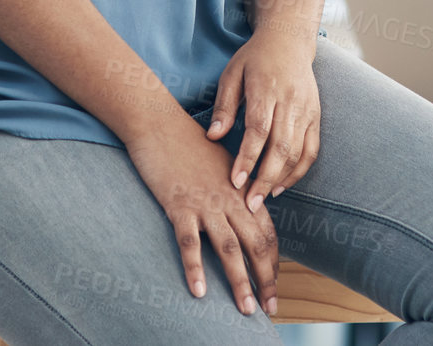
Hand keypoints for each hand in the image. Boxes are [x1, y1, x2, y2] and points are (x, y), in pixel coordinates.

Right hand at [126, 116, 281, 317]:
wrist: (159, 124)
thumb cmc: (189, 143)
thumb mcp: (222, 165)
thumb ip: (236, 191)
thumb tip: (246, 214)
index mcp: (241, 190)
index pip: (266, 232)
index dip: (273, 262)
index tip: (273, 286)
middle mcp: (229, 198)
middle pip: (256, 244)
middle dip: (265, 279)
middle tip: (270, 308)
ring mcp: (205, 203)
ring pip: (229, 248)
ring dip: (239, 281)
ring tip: (246, 308)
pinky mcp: (179, 205)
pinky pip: (190, 243)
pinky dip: (195, 268)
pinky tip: (200, 291)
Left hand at [207, 30, 319, 213]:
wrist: (289, 41)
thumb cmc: (255, 58)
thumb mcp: (232, 74)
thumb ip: (223, 106)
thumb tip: (213, 137)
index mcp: (266, 89)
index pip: (258, 129)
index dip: (248, 158)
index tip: (235, 181)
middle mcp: (290, 101)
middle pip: (281, 146)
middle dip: (265, 178)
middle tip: (250, 204)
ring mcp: (306, 110)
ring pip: (297, 152)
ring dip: (281, 179)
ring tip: (262, 198)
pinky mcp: (316, 116)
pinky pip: (311, 150)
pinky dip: (299, 171)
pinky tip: (282, 185)